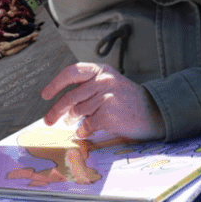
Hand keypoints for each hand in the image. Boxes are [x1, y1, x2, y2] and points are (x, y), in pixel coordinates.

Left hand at [41, 63, 164, 140]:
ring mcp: (106, 97)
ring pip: (78, 112)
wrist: (155, 113)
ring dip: (77, 120)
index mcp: (101, 71)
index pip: (71, 72)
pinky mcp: (109, 114)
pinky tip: (89, 131)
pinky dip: (85, 131)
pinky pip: (87, 125)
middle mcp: (103, 80)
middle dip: (56, 110)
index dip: (56, 83)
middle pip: (70, 96)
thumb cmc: (128, 101)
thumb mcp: (109, 85)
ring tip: (83, 121)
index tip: (45, 95)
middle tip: (48, 120)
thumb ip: (88, 89)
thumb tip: (64, 106)